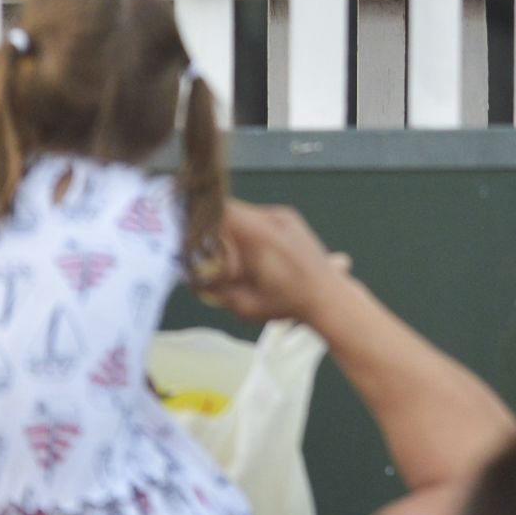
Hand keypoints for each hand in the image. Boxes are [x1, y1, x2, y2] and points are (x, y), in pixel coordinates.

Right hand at [194, 200, 352, 325]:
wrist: (329, 296)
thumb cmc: (287, 304)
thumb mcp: (244, 305)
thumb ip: (213, 289)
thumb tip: (190, 275)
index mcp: (260, 236)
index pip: (221, 209)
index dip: (200, 215)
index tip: (186, 228)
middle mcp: (273, 218)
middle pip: (229, 210)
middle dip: (213, 229)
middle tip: (206, 253)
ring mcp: (283, 215)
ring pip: (242, 212)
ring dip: (231, 231)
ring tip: (236, 259)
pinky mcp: (289, 218)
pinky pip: (257, 217)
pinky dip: (247, 231)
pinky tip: (253, 256)